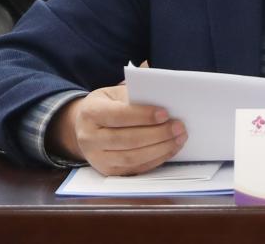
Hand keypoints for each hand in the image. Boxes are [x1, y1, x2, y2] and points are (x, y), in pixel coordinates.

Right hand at [46, 83, 186, 175]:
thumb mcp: (115, 93)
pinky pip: (135, 168)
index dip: (142, 116)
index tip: (165, 113)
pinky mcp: (108, 171)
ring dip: (160, 149)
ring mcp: (97, 158)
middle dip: (157, 134)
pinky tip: (170, 149)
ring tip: (179, 138)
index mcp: (91, 112)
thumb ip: (135, 95)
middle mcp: (89, 138)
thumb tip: (164, 98)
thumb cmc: (107, 105)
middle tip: (179, 127)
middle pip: (126, 140)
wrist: (85, 125)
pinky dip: (156, 159)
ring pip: (131, 158)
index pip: (118, 115)